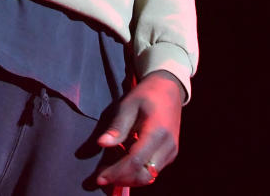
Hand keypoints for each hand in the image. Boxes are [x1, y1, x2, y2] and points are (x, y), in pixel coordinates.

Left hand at [94, 71, 183, 187]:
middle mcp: (167, 146)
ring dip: (128, 178)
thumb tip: (101, 144)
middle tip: (101, 176)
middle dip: (121, 179)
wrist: (168, 89)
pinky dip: (136, 172)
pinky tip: (122, 163)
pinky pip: (152, 171)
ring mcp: (171, 152)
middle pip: (143, 175)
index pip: (136, 161)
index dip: (116, 172)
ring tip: (109, 170)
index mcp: (157, 131)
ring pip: (148, 177)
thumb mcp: (127, 105)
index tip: (98, 178)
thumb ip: (117, 127)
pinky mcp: (170, 155)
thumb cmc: (145, 95)